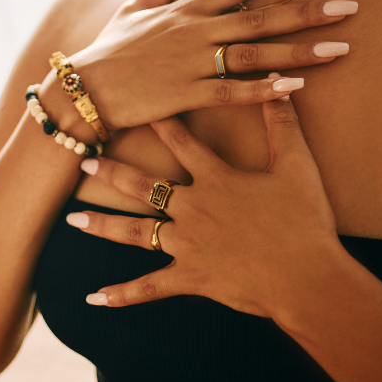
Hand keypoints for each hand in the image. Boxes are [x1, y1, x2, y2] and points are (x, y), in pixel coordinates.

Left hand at [66, 81, 342, 319]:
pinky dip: (123, 295)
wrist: (309, 277)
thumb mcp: (296, 165)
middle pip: (143, 186)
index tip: (134, 106)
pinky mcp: (191, 278)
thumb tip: (280, 83)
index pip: (181, 142)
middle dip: (112, 172)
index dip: (158, 122)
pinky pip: (150, 288)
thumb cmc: (304, 220)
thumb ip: (282, 122)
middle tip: (83, 162)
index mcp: (216, 179)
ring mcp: (188, 245)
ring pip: (136, 232)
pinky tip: (96, 298)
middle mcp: (193, 208)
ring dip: (103, 225)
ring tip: (72, 219)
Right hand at [72, 0, 356, 128]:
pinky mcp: (186, 95)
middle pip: (260, 15)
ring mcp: (192, 62)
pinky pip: (232, 92)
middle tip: (350, 6)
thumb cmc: (111, 49)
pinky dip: (264, 90)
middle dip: (307, 9)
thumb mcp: (135, 8)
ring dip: (299, 50)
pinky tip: (295, 87)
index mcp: (187, 8)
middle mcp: (195, 30)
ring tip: (340, 48)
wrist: (83, 89)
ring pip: (255, 53)